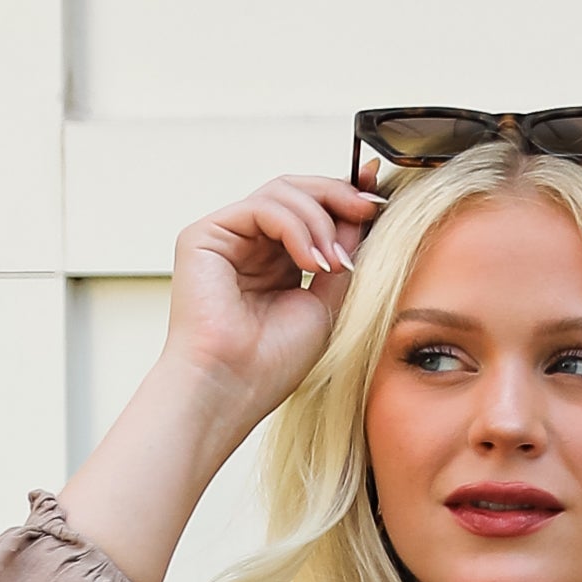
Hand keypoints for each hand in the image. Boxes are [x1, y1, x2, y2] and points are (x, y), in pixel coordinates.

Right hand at [47, 175, 385, 581]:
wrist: (232, 390)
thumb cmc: (271, 365)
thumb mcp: (327, 304)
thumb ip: (342, 256)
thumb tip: (364, 213)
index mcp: (275, 260)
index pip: (310, 210)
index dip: (344, 196)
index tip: (377, 195)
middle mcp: (248, 244)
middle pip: (296, 191)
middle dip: (337, 196)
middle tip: (368, 210)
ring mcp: (225, 237)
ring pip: (282, 193)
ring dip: (320, 220)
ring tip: (333, 262)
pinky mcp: (204, 236)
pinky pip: (261, 207)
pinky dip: (295, 227)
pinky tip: (310, 262)